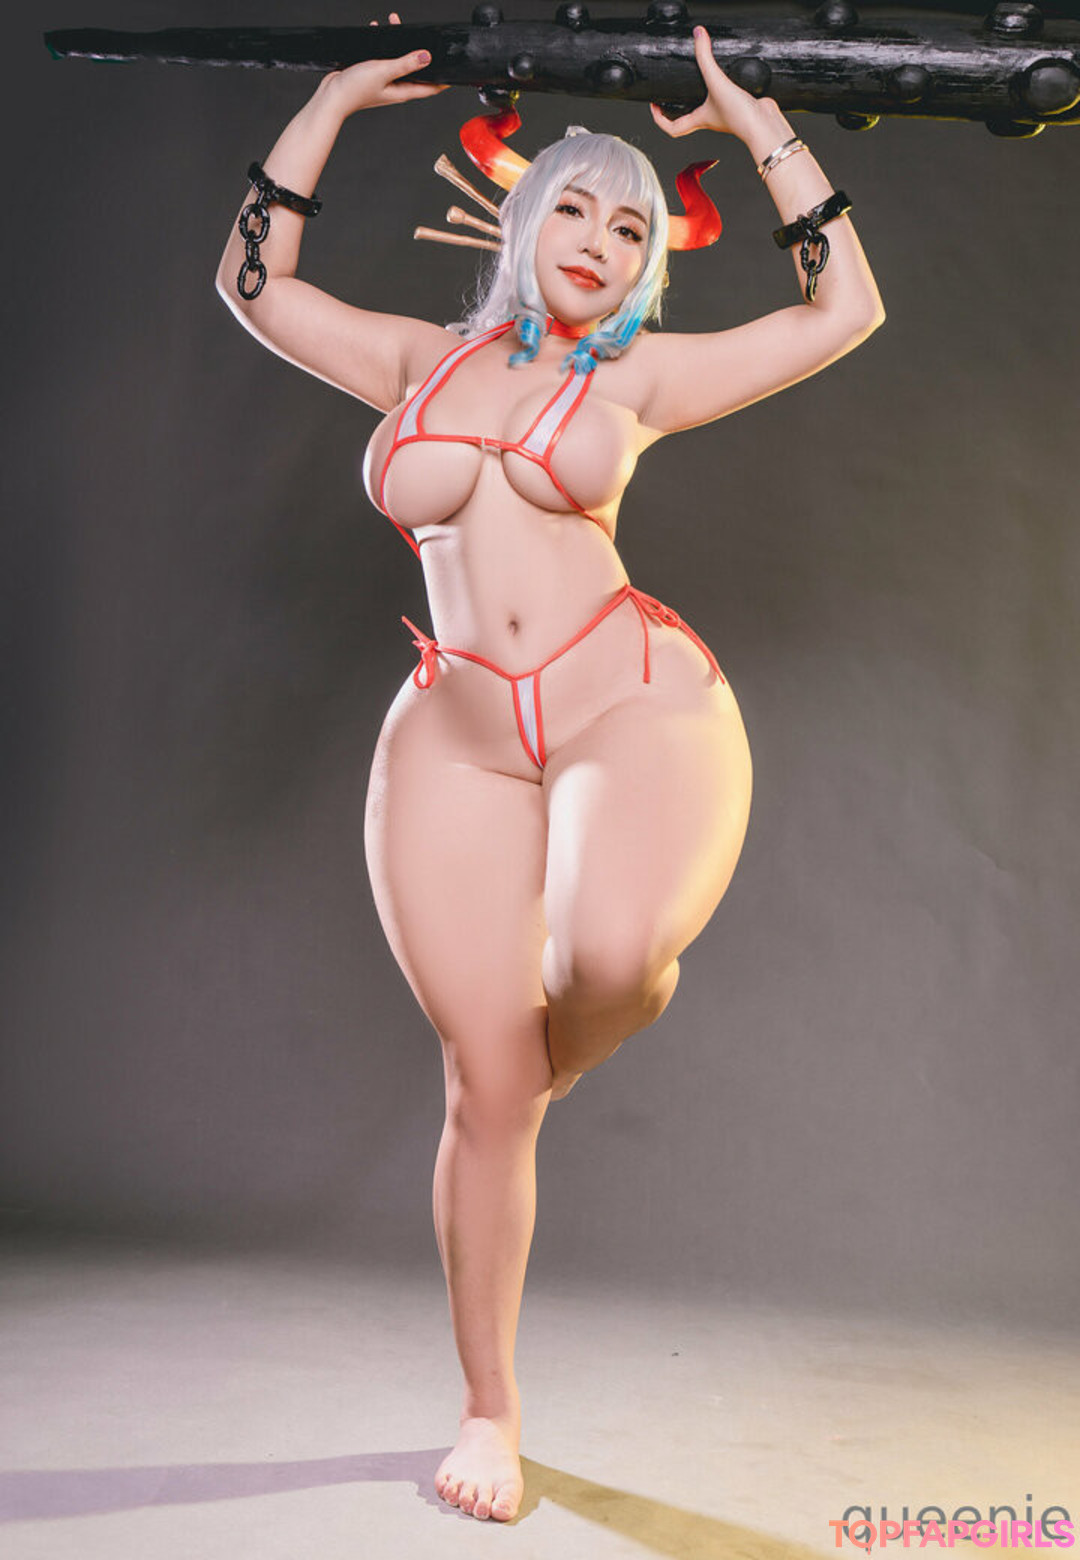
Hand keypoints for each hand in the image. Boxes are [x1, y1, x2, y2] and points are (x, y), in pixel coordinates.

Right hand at [320, 13, 446, 116]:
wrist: (331, 95)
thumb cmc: (355, 89)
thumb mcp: (384, 70)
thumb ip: (406, 63)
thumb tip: (427, 56)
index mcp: (402, 91)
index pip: (430, 88)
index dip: (444, 80)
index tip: (454, 72)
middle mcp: (395, 88)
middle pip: (415, 70)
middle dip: (420, 52)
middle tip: (423, 36)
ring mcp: (383, 81)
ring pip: (398, 60)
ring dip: (399, 43)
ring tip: (395, 23)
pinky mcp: (371, 74)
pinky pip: (382, 57)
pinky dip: (382, 44)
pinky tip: (377, 31)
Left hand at [650, 25, 776, 143]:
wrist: (764, 124)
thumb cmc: (739, 116)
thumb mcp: (716, 81)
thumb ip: (705, 57)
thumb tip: (698, 34)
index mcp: (698, 120)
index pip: (672, 128)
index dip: (659, 119)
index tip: (655, 105)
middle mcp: (709, 118)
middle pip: (686, 119)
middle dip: (675, 108)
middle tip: (669, 92)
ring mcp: (724, 113)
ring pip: (705, 107)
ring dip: (697, 97)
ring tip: (693, 80)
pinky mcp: (738, 105)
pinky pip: (724, 97)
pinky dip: (720, 88)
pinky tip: (723, 75)